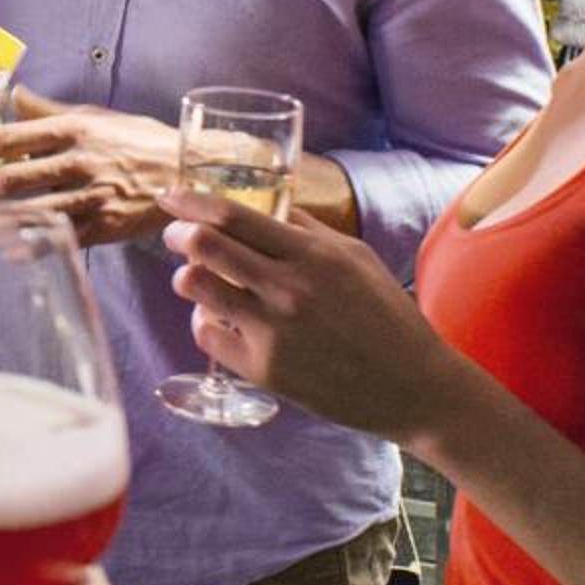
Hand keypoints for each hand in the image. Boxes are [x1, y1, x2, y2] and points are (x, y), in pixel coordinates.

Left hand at [0, 87, 181, 245]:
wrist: (187, 170)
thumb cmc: (136, 140)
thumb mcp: (92, 115)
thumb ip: (46, 109)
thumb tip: (12, 93)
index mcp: (72, 129)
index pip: (10, 138)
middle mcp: (79, 161)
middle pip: (17, 179)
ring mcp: (93, 196)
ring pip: (36, 211)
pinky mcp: (106, 226)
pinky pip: (63, 239)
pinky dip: (35, 247)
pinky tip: (9, 253)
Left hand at [159, 187, 476, 440]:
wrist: (414, 387)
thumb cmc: (387, 318)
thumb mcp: (356, 258)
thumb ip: (309, 230)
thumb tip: (270, 208)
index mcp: (312, 255)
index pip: (234, 216)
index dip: (191, 202)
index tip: (169, 197)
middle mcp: (288, 289)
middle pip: (204, 247)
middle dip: (178, 235)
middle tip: (175, 235)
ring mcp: (273, 332)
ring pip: (196, 288)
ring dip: (187, 277)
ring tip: (196, 278)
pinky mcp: (264, 370)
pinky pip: (207, 335)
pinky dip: (205, 322)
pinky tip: (220, 320)